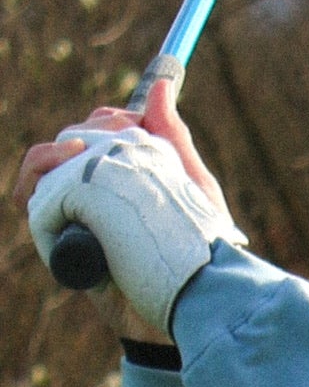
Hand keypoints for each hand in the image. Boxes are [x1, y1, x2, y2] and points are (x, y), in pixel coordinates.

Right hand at [15, 84, 245, 339]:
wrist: (193, 299)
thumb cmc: (199, 246)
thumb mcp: (191, 183)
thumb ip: (174, 136)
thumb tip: (161, 87)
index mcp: (124, 173)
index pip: (98, 126)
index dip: (110, 118)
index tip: (135, 122)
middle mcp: (95, 191)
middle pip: (69, 139)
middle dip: (91, 129)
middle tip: (120, 136)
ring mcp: (76, 213)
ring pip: (42, 164)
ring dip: (56, 149)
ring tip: (82, 149)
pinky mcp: (61, 240)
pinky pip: (31, 200)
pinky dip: (39, 179)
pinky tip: (65, 169)